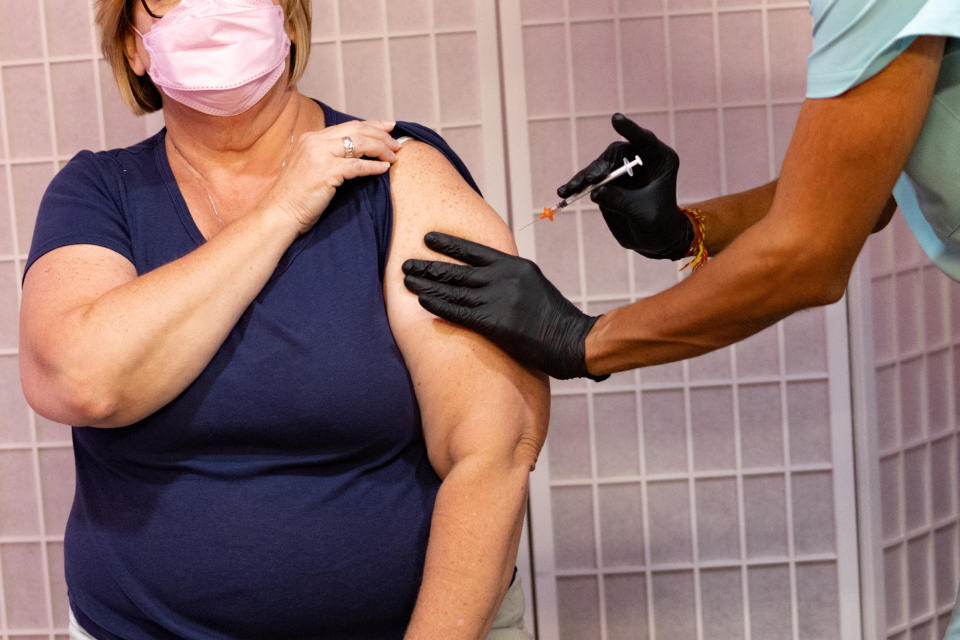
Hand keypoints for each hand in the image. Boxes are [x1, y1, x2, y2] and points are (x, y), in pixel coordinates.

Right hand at [264, 119, 400, 233]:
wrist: (280, 213)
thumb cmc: (297, 196)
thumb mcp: (312, 167)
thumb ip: (329, 156)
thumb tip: (357, 153)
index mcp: (312, 138)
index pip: (348, 126)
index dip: (372, 125)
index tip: (389, 128)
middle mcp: (315, 141)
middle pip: (357, 130)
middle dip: (381, 136)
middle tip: (397, 144)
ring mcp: (320, 155)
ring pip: (360, 144)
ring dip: (381, 149)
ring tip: (394, 156)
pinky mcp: (326, 172)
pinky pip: (357, 165)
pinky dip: (374, 166)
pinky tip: (385, 168)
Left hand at [402, 232, 607, 380]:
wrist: (574, 340)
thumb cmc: (555, 318)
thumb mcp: (534, 286)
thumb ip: (508, 279)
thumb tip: (483, 278)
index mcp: (516, 266)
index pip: (475, 251)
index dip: (449, 244)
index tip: (427, 238)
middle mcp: (505, 279)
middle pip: (459, 271)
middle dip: (430, 266)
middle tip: (406, 263)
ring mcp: (500, 300)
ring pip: (455, 290)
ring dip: (428, 285)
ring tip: (407, 280)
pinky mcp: (496, 323)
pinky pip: (460, 312)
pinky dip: (439, 305)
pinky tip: (423, 300)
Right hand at [559, 113, 692, 259]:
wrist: (652, 239)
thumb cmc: (657, 224)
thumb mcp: (642, 213)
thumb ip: (620, 201)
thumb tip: (596, 192)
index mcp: (659, 160)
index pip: (644, 140)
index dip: (630, 129)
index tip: (615, 119)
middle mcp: (639, 160)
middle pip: (615, 154)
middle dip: (600, 166)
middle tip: (590, 180)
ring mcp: (621, 170)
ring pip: (599, 166)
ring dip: (583, 177)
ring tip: (570, 190)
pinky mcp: (606, 182)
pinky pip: (589, 180)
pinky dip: (577, 185)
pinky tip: (565, 191)